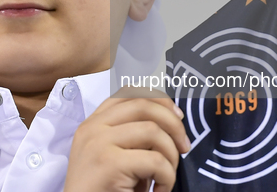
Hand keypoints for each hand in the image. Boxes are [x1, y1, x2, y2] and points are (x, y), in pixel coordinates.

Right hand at [64, 87, 189, 191]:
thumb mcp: (113, 156)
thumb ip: (131, 135)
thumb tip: (172, 122)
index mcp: (92, 124)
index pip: (128, 93)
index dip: (159, 100)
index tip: (177, 116)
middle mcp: (93, 128)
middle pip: (143, 105)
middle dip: (173, 124)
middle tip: (183, 147)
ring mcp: (98, 143)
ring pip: (153, 131)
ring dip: (171, 155)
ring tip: (166, 176)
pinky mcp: (109, 163)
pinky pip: (155, 160)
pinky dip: (167, 177)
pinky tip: (160, 190)